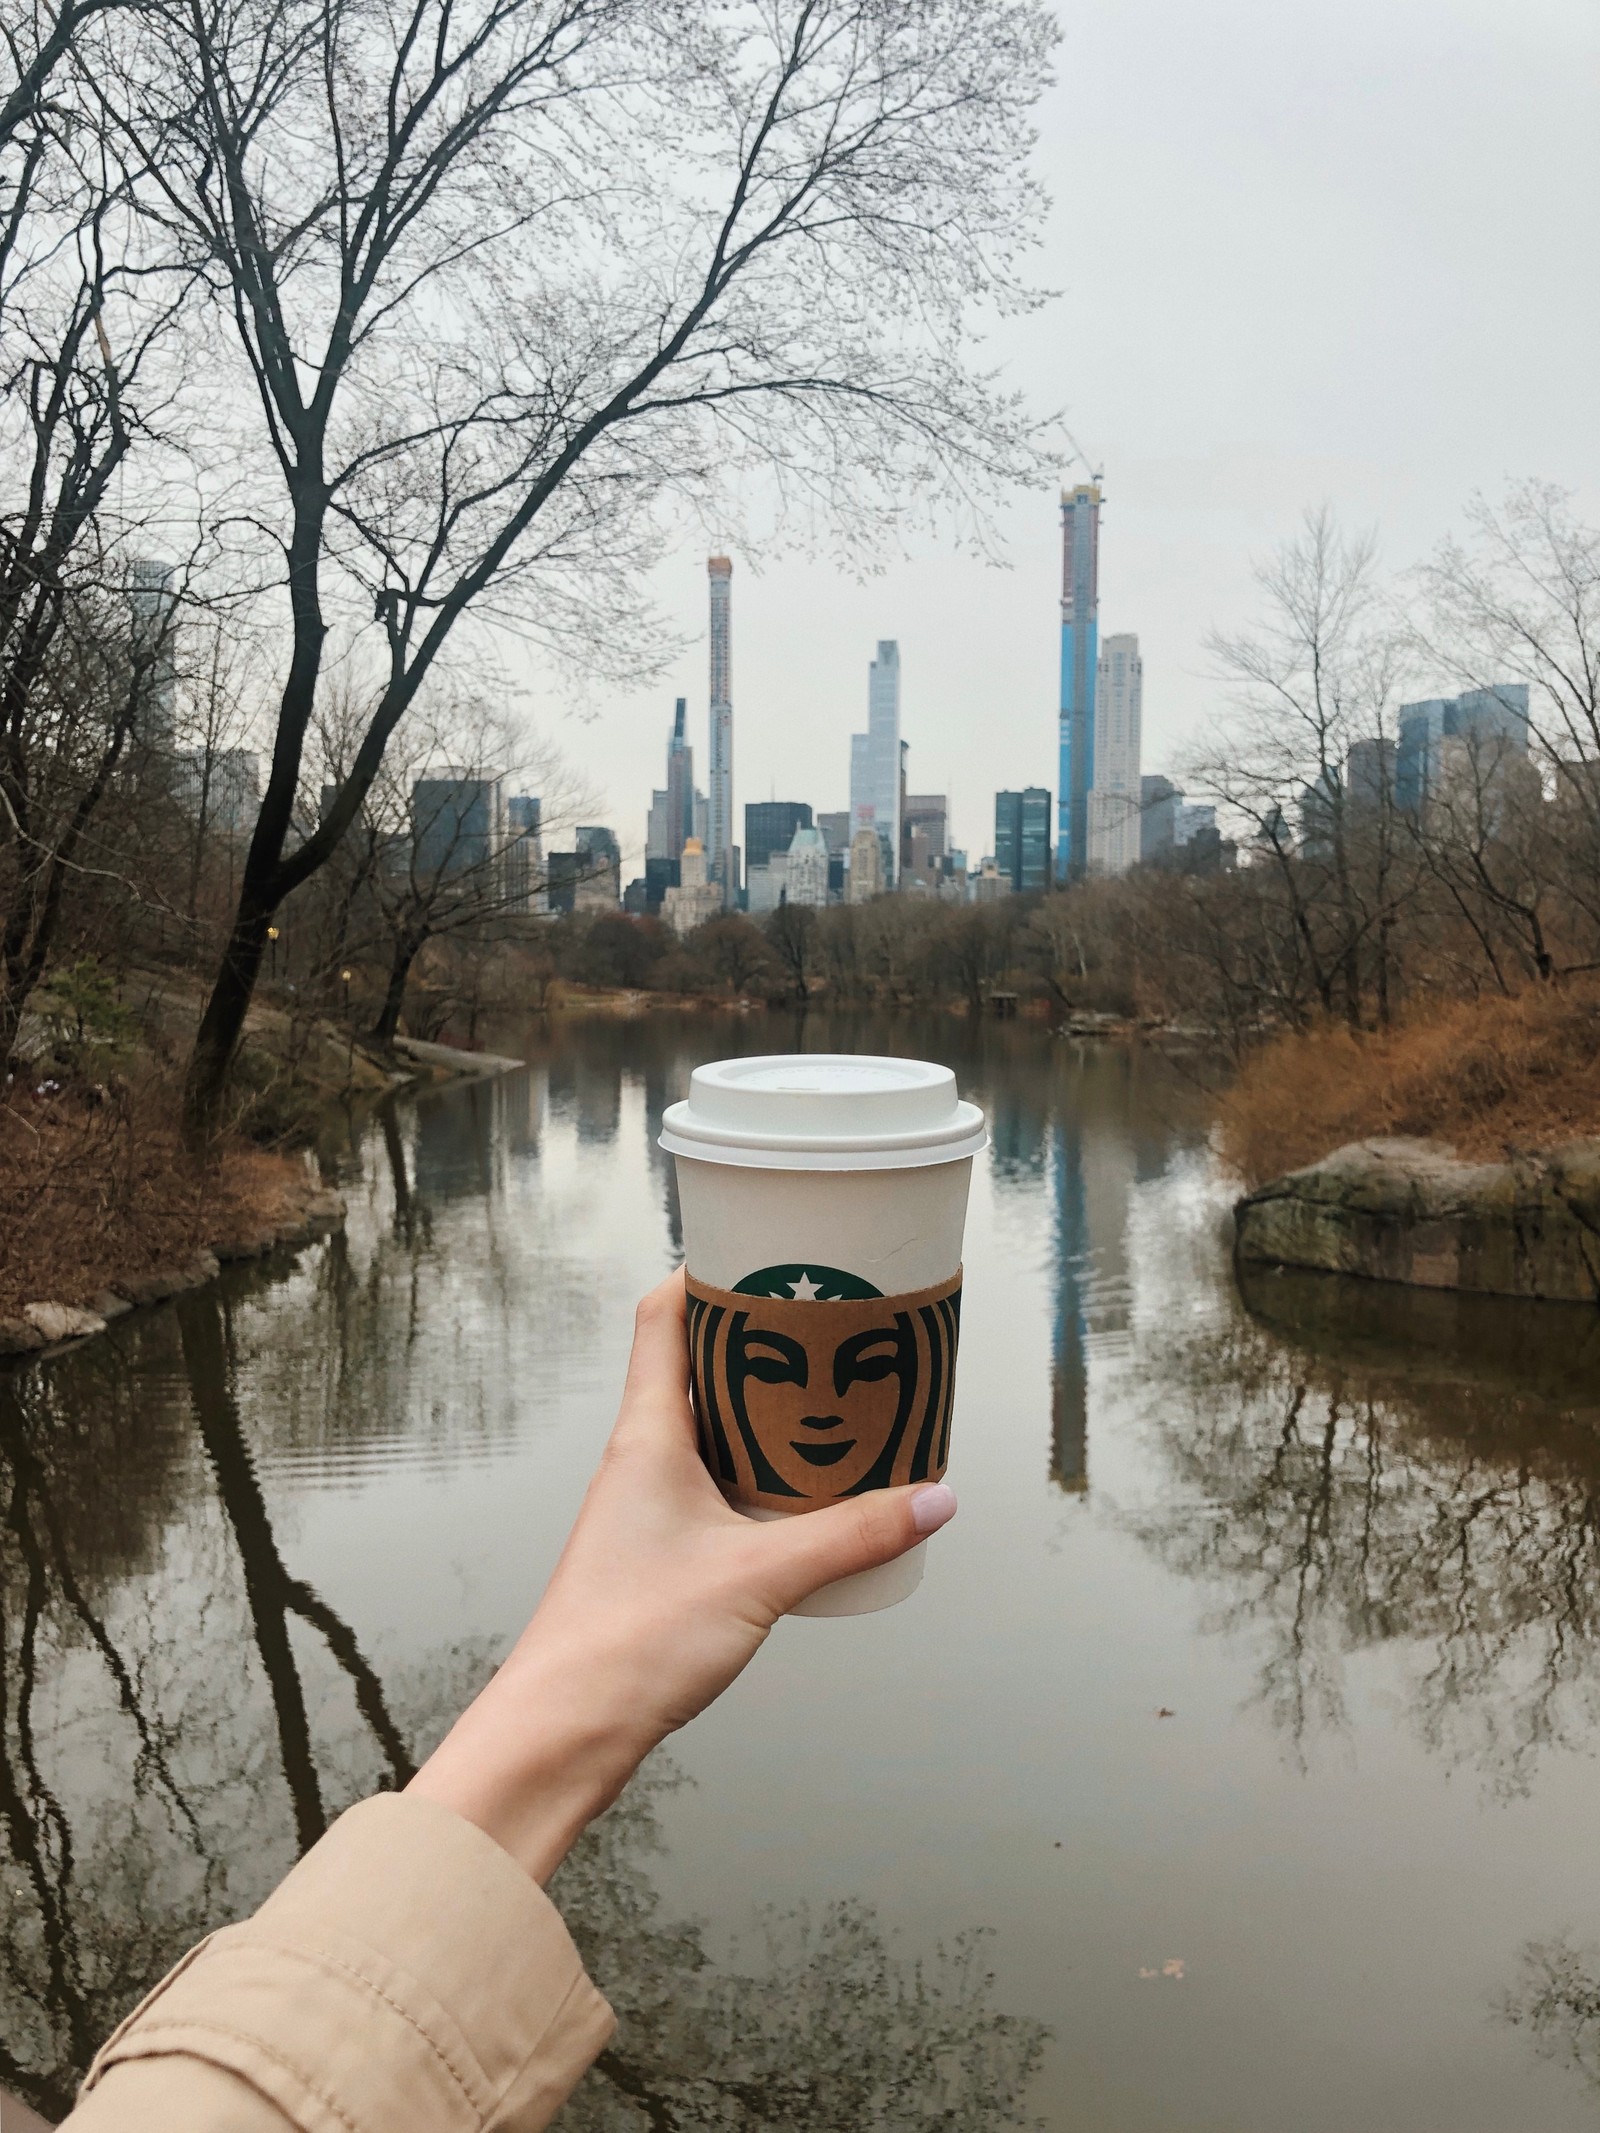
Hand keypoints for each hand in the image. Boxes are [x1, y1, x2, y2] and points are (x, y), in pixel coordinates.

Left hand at [407, 1267, 955, 1881]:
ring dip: (765, 1409)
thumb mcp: (762, 1576)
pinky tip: (810, 1494)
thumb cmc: (628, 1643)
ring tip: (836, 1402)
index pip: (662, 1317)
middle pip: (696, 1365)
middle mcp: (641, 1458)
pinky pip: (717, 1483)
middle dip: (760, 1340)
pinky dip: (762, 1470)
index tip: (766, 1250)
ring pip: (710, 1428)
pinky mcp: (660, 1552)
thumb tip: (933, 1497)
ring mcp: (647, 1505)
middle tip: (828, 1325)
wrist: (565, 1731)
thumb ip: (853, 1535)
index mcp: (647, 1435)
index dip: (707, 1272)